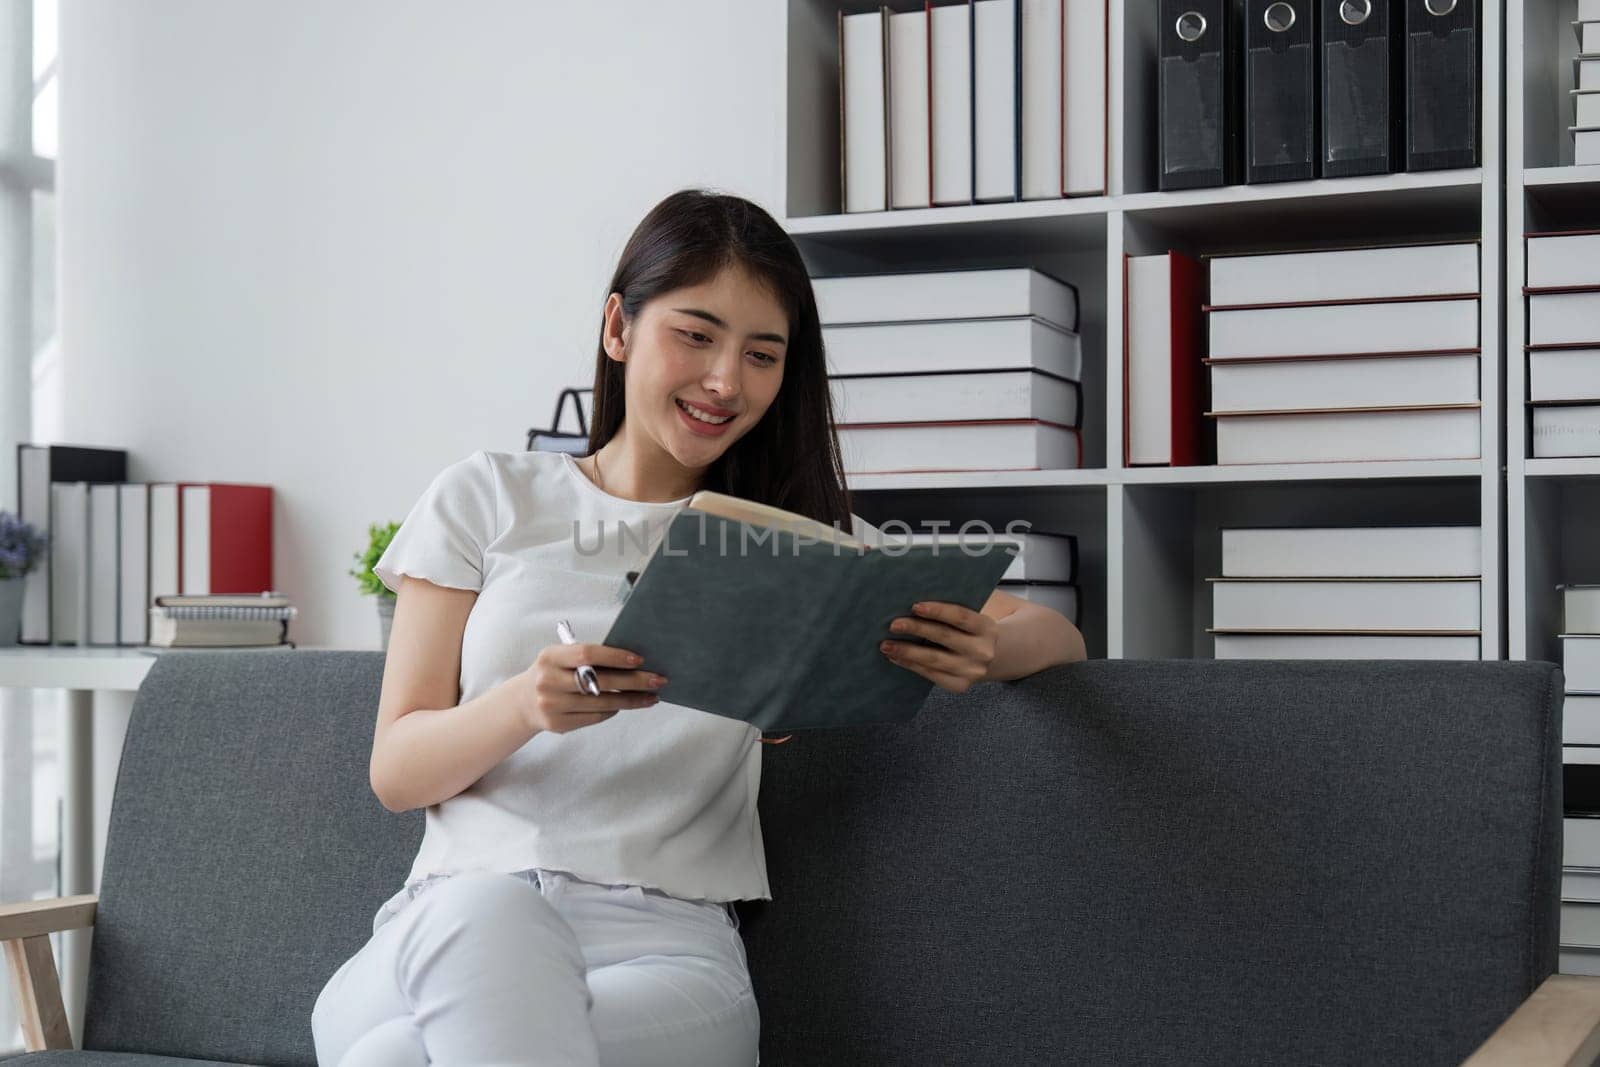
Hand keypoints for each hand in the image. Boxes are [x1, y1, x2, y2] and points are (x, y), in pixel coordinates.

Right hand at [514, 643, 667, 734]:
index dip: (615, 656)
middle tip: (658, 680)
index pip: (587, 654)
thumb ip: (587, 659)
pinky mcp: (557, 724)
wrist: (523, 702)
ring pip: (602, 703)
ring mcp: (551, 705)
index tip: (639, 659)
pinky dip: (613, 711)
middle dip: (633, 681)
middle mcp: (548, 681)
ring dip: (631, 700)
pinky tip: (626, 705)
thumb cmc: (553, 673)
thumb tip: (633, 661)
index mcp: (550, 657)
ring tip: (651, 696)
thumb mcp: (561, 658)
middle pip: (600, 681)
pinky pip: (595, 717)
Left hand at [879, 601, 996, 693]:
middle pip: (945, 637)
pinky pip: (930, 674)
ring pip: (934, 659)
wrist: (988, 659)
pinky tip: (896, 657)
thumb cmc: (969, 632)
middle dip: (917, 629)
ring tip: (887, 645)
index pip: (961, 617)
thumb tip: (911, 608)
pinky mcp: (959, 685)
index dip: (938, 611)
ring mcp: (972, 671)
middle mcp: (982, 651)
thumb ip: (949, 615)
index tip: (914, 606)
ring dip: (907, 651)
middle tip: (894, 625)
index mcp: (986, 628)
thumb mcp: (970, 621)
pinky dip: (910, 664)